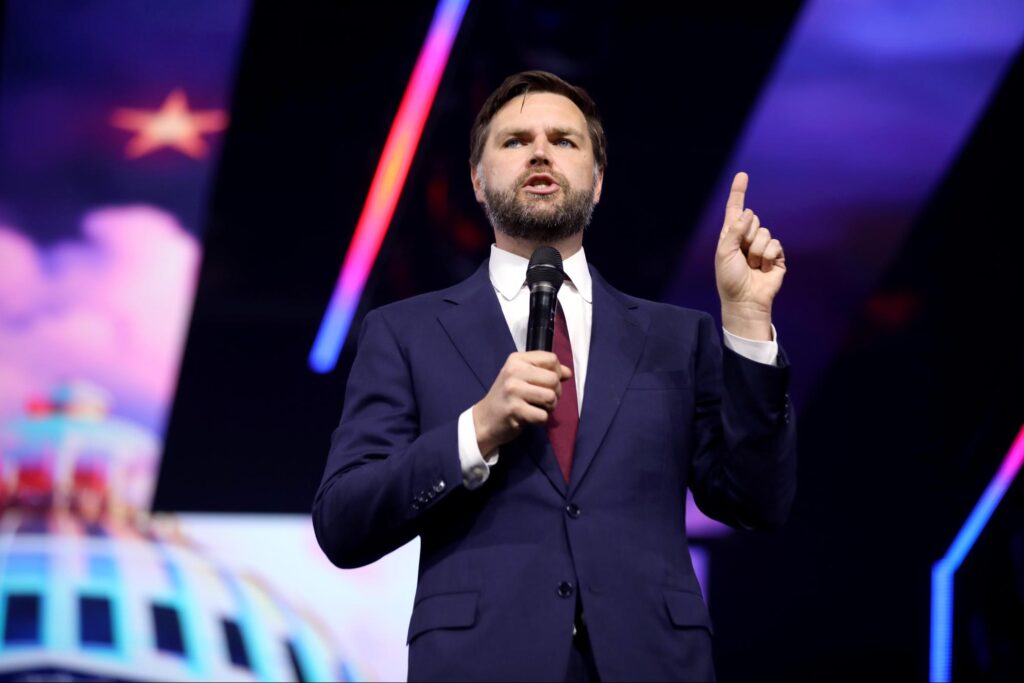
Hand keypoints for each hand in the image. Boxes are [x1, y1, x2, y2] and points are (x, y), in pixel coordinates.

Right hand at [472, 351, 571, 454]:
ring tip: (538, 408)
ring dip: (550, 407)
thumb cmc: (508, 396)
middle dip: (556, 392)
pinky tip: (531, 417)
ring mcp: (513, 390)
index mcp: (517, 359)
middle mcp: (514, 371)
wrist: (485, 419)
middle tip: (544, 399)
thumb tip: (568, 373)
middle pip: (554, 379)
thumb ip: (546, 371)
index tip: (548, 383)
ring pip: (550, 396)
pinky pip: (543, 415)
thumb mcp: (523, 377)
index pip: (551, 359)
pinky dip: (541, 419)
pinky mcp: (514, 409)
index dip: (557, 372)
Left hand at [715, 172, 785, 339]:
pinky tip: (763, 268)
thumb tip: (749, 212)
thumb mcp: (724, 253)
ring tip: (752, 266)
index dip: (738, 192)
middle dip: (747, 235)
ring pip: (765, 232)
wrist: (745, 300)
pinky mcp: (776, 256)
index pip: (735, 210)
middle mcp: (747, 238)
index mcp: (731, 236)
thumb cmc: (729, 279)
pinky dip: (767, 256)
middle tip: (742, 256)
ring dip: (756, 250)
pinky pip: (775, 244)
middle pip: (753, 218)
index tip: (742, 175)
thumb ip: (734, 230)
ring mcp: (762, 247)